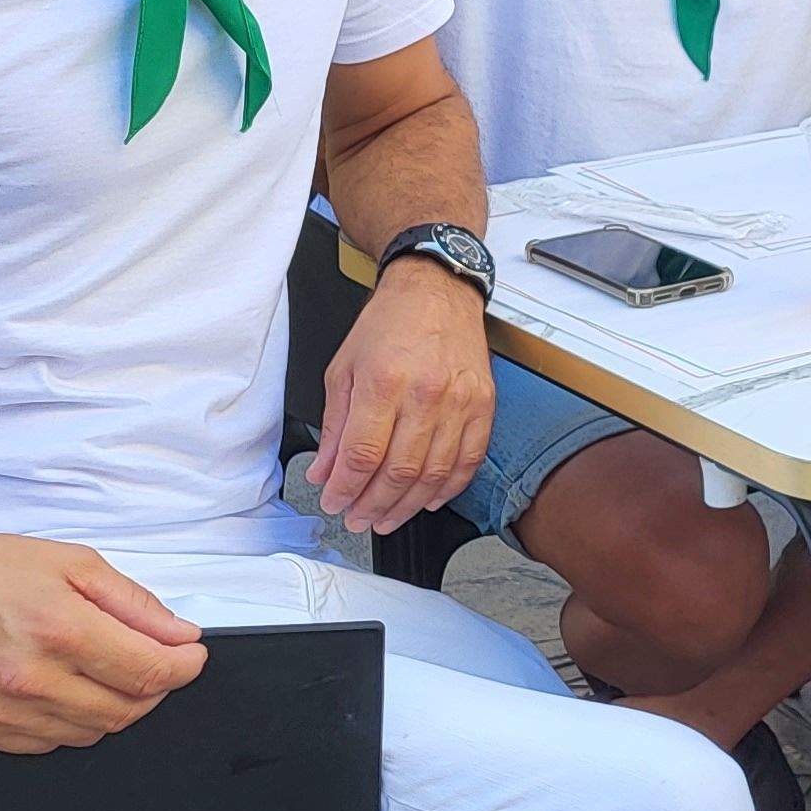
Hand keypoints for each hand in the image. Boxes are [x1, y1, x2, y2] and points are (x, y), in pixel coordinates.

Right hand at [0, 530, 209, 754]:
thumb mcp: (72, 562)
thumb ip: (134, 603)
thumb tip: (181, 636)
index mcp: (60, 629)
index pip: (148, 672)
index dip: (184, 668)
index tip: (191, 656)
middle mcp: (30, 678)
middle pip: (126, 710)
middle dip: (155, 688)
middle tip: (154, 661)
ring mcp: (1, 711)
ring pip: (92, 732)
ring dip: (116, 706)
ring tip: (108, 670)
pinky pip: (49, 743)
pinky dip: (74, 722)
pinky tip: (69, 689)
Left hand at [313, 264, 495, 535]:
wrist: (437, 292)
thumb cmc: (390, 324)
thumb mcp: (344, 368)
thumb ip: (335, 425)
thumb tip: (326, 470)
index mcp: (384, 381)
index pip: (362, 454)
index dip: (345, 489)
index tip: (333, 502)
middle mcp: (426, 393)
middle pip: (399, 470)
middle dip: (372, 505)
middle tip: (357, 519)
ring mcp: (460, 401)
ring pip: (434, 473)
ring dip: (407, 505)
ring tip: (386, 518)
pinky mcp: (484, 404)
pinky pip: (469, 459)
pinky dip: (449, 488)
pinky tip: (428, 500)